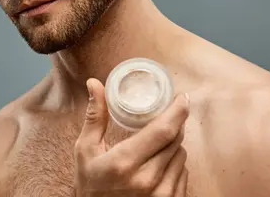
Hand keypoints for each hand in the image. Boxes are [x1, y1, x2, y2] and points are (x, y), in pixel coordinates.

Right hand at [74, 78, 189, 196]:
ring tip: (155, 145)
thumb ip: (95, 117)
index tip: (183, 98)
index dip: (177, 111)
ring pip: (182, 157)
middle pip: (175, 141)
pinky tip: (158, 165)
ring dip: (173, 145)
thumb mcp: (86, 150)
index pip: (162, 131)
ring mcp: (161, 195)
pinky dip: (175, 165)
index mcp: (124, 161)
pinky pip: (184, 175)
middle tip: (167, 116)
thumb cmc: (90, 184)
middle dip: (174, 125)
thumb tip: (94, 83)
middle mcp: (146, 179)